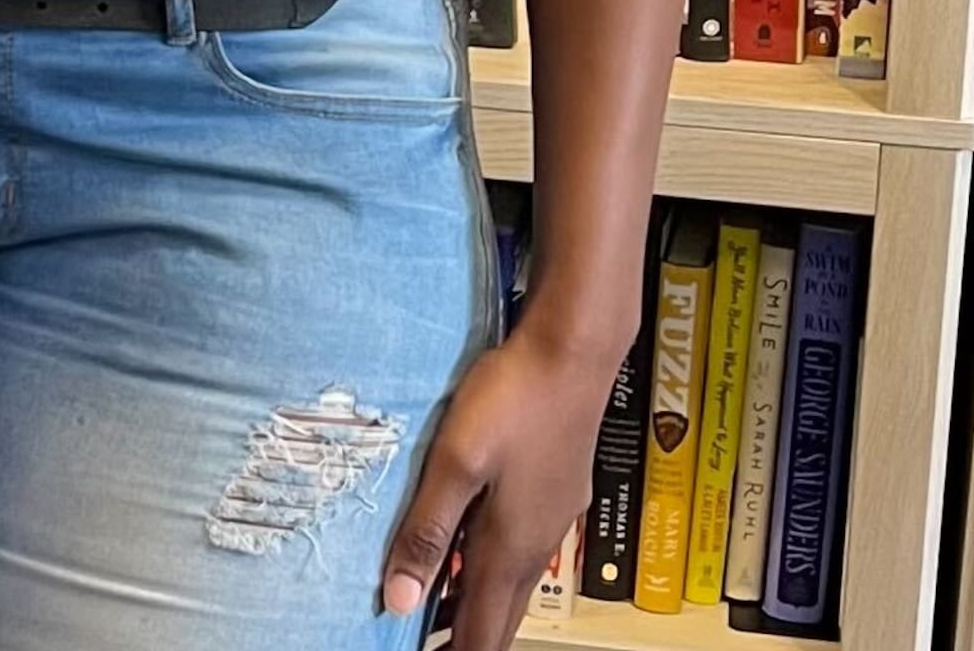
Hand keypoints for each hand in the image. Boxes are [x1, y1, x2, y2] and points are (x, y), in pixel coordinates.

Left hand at [379, 319, 625, 650]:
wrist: (573, 352)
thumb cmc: (511, 401)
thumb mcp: (455, 462)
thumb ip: (426, 529)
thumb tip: (400, 601)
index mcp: (508, 548)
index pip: (482, 630)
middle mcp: (535, 545)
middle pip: (500, 615)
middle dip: (467, 637)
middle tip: (428, 644)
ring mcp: (551, 518)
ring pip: (511, 583)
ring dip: (477, 603)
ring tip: (439, 607)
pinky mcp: (556, 491)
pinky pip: (520, 550)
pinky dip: (490, 567)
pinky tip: (471, 547)